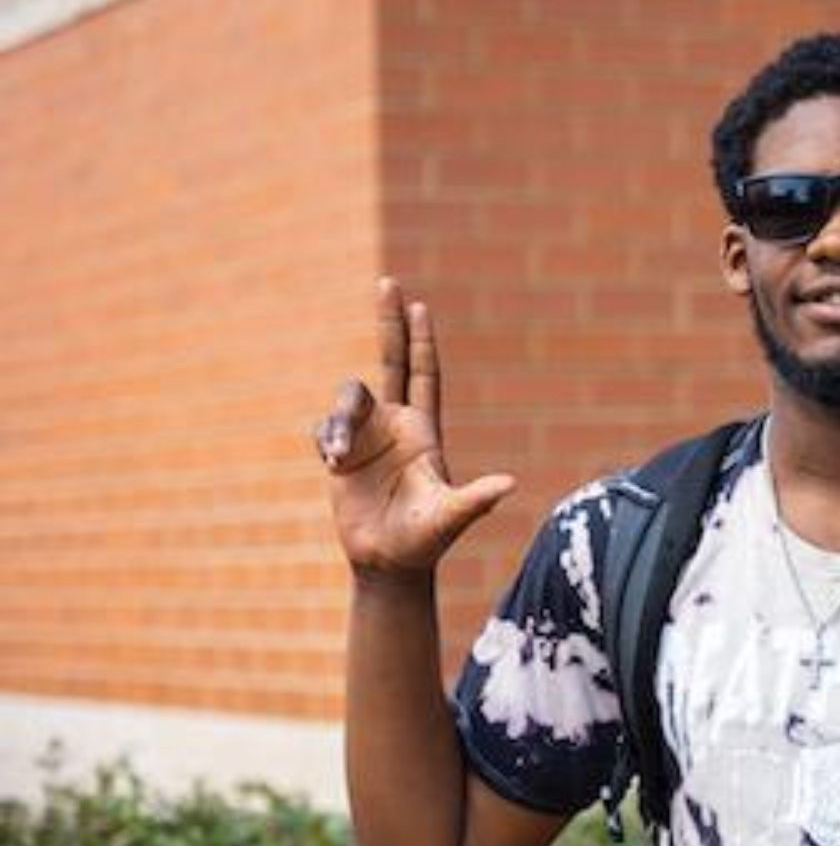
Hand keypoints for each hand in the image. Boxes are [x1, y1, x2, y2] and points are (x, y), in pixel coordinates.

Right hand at [312, 277, 515, 582]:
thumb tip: (509, 485)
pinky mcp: (340, 455)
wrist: (390, 563)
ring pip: (347, 400)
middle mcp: (396, 426)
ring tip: (337, 456)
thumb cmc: (426, 541)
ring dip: (339, 422)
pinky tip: (332, 464)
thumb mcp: (451, 518)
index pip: (424, 374)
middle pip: (391, 361)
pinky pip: (324, 429)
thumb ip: (476, 500)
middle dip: (389, 323)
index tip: (418, 304)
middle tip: (388, 282)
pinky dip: (325, 438)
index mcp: (424, 431)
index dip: (422, 340)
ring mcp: (367, 438)